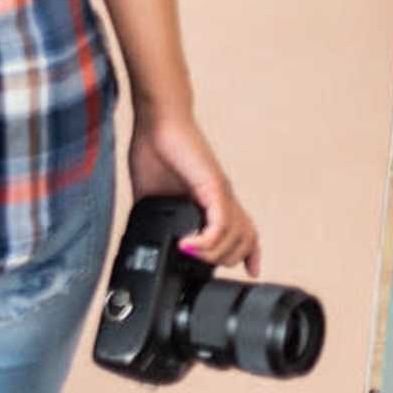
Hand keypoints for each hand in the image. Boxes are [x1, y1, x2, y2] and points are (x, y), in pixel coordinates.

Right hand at [129, 110, 259, 273]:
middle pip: (246, 239)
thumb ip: (157, 214)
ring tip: (189, 254)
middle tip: (199, 265)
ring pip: (237, 237)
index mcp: (212, 198)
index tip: (247, 271)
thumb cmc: (154, 149)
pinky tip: (187, 245)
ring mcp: (221, 192)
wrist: (156, 121)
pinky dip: (206, 242)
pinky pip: (220, 225)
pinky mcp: (213, 187)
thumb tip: (143, 236)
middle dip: (226, 259)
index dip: (249, 253)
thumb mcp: (153, 193)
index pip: (244, 231)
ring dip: (213, 255)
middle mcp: (224, 196)